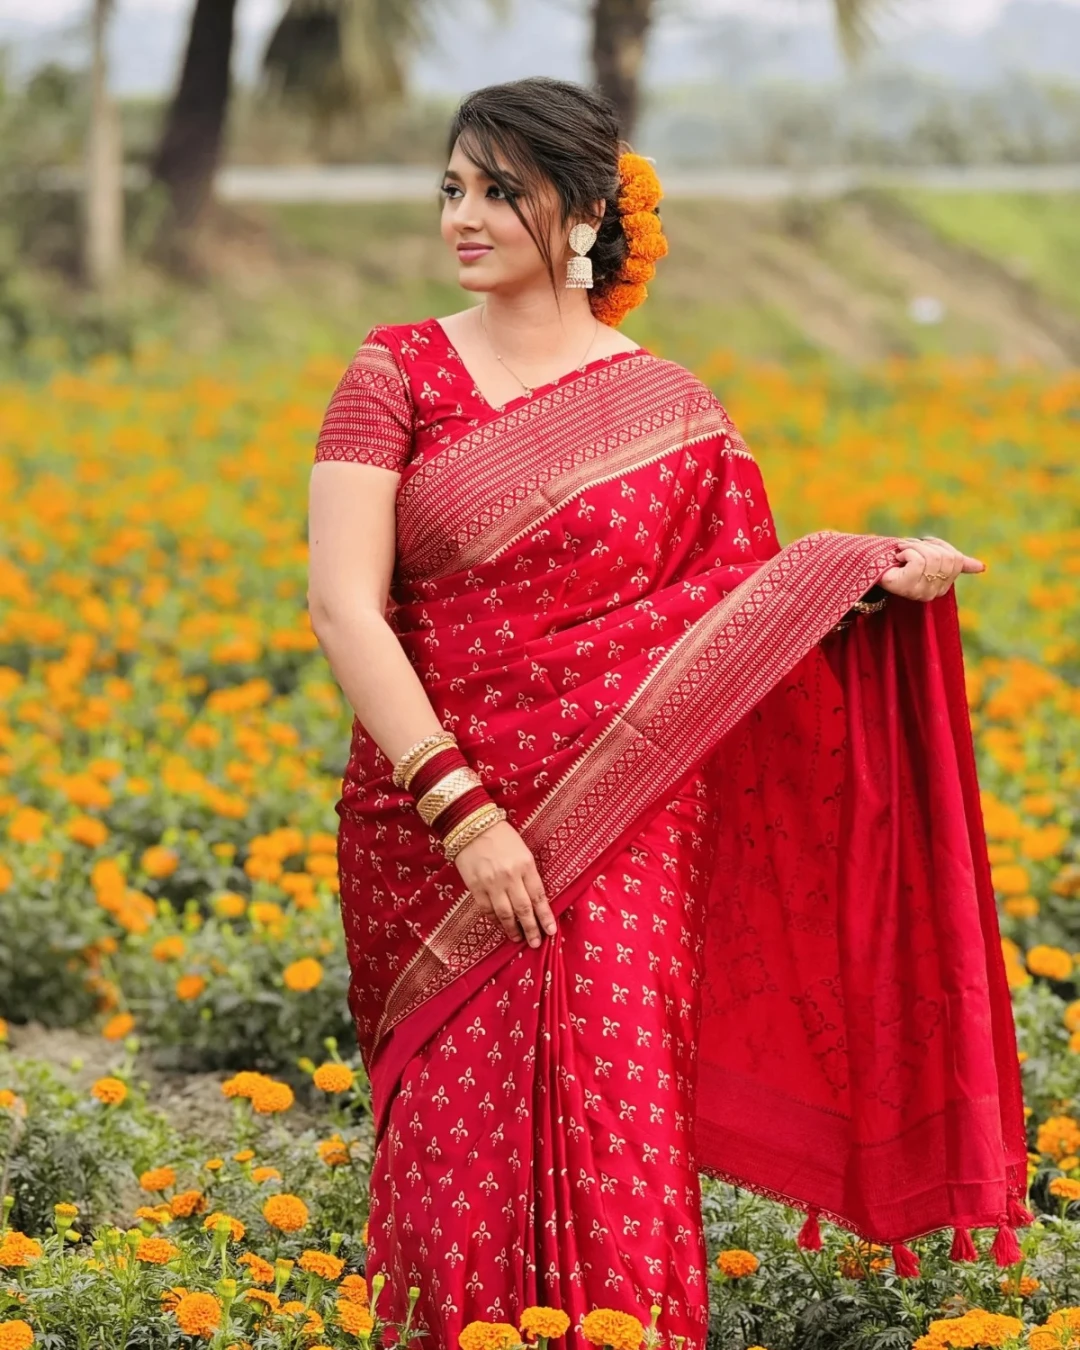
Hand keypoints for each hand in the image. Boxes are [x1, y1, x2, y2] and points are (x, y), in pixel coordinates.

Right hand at [453, 820, 557, 947]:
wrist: (472, 825)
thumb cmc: (501, 836)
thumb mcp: (523, 851)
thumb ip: (528, 873)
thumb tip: (535, 898)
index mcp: (525, 865)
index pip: (538, 896)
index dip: (545, 916)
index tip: (551, 930)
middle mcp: (510, 876)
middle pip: (523, 909)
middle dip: (531, 928)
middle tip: (536, 942)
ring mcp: (491, 883)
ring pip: (505, 913)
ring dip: (513, 929)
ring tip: (518, 939)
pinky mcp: (475, 886)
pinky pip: (487, 909)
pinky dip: (495, 920)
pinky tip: (501, 926)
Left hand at [877, 535, 984, 601]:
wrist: (870, 566)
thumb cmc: (900, 562)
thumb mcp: (930, 557)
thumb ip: (955, 562)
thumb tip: (982, 567)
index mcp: (943, 586)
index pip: (955, 559)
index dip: (939, 546)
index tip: (922, 545)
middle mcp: (934, 593)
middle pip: (945, 558)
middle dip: (926, 545)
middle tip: (908, 546)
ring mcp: (919, 593)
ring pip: (932, 558)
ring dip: (914, 546)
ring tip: (901, 550)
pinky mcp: (906, 587)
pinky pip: (918, 561)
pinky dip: (907, 551)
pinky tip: (897, 557)